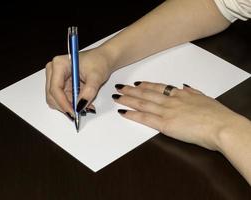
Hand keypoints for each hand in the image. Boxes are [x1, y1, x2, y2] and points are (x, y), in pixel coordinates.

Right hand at [45, 48, 111, 118]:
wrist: (103, 59)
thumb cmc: (99, 62)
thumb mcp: (96, 77)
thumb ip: (89, 92)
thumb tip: (80, 106)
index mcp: (59, 64)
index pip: (55, 88)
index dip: (63, 102)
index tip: (74, 112)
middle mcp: (54, 71)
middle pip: (52, 95)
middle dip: (65, 106)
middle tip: (79, 112)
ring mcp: (56, 78)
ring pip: (56, 100)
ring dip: (69, 106)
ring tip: (85, 106)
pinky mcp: (61, 85)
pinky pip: (62, 99)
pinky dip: (71, 104)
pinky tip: (82, 103)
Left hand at [112, 81, 244, 150]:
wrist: (221, 126)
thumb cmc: (217, 115)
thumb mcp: (205, 98)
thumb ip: (192, 92)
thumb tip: (184, 87)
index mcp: (180, 94)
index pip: (158, 88)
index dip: (146, 85)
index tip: (136, 83)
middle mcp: (170, 100)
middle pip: (146, 93)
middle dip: (131, 90)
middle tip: (119, 86)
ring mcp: (166, 111)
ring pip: (142, 103)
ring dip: (128, 99)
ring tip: (117, 96)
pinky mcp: (164, 124)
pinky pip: (144, 118)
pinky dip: (132, 114)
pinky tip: (122, 112)